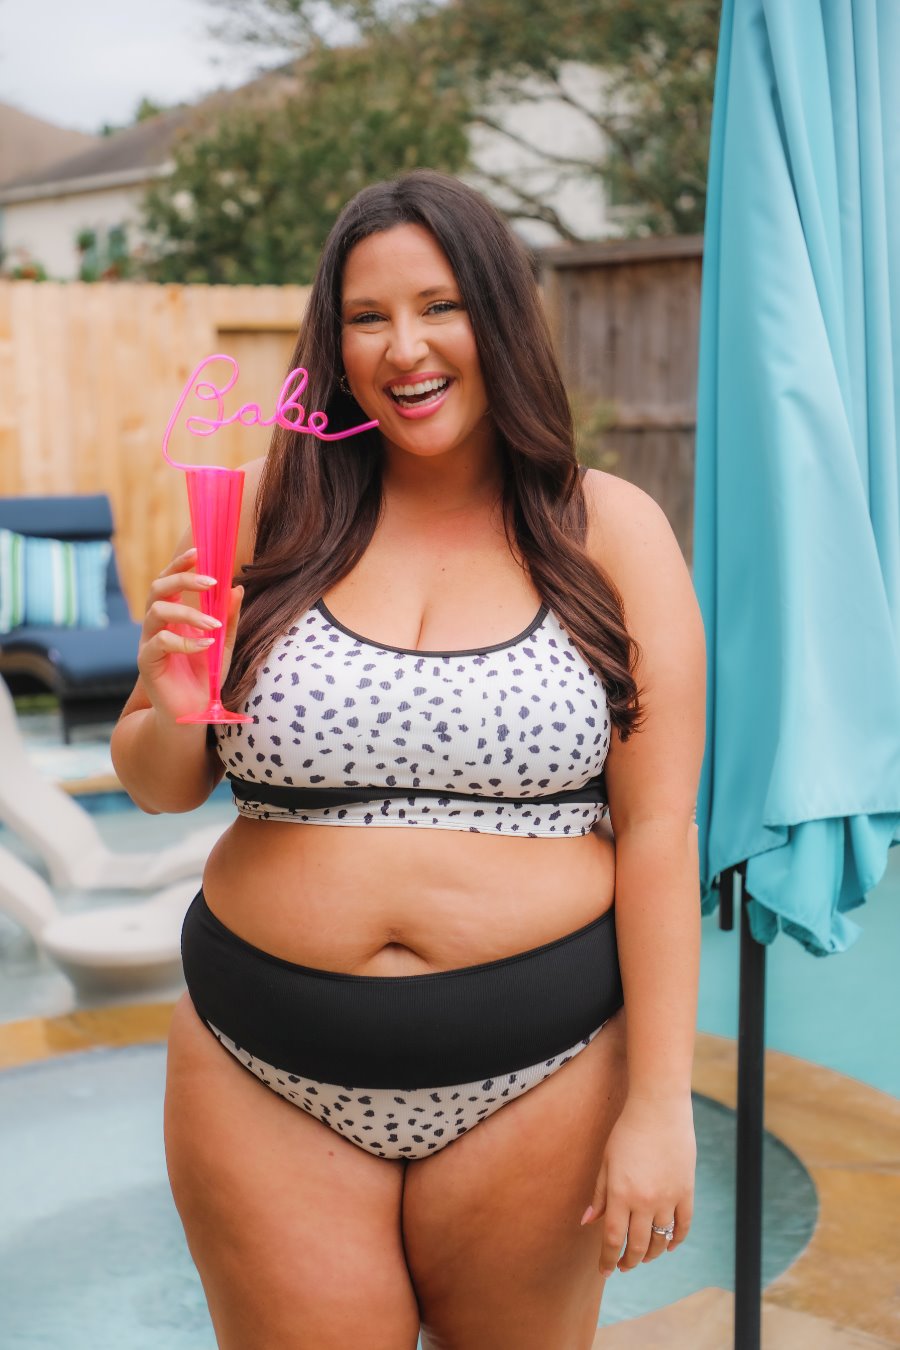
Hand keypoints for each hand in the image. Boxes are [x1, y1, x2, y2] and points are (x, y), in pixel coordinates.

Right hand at [138, 546, 243, 721]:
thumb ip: (228, 617)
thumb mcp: (223, 644)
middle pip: (157, 588)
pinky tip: (205, 646)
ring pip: (156, 611)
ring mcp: (149, 643)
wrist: (193, 713)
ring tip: (213, 625)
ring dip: (188, 613)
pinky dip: (185, 641)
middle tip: (211, 582)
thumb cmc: (205, 677)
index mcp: (171, 616)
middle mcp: (156, 626)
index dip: (180, 564)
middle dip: (183, 578)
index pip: (168, 581)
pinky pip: (160, 642)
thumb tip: (237, 587)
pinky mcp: (147, 663)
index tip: (200, 552)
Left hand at [581, 1092, 694, 1276]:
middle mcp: (645, 1201)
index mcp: (620, 1194)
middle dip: (629, 1261)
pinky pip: (683, 1226)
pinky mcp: (686, 1191)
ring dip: (652, 1254)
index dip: (608, 1259)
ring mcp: (668, 1198)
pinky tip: (670, 1246)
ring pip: (661, 1240)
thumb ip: (599, 1194)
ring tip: (644, 1257)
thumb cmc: (627, 1131)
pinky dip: (676, 1240)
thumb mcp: (606, 1161)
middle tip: (623, 1266)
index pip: (613, 1239)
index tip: (605, 1270)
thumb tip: (587, 1222)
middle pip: (638, 1245)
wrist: (659, 1108)